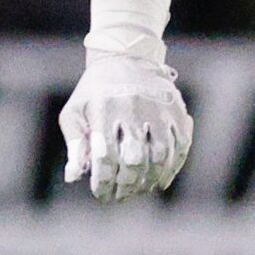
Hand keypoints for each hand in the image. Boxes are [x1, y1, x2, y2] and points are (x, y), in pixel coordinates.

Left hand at [60, 47, 192, 201]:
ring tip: (140, 191)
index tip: (101, 194)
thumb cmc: (94, 92)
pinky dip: (173, 167)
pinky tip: (161, 180)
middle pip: (134, 158)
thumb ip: (74, 144)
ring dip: (151, 180)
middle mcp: (132, 107)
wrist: (125, 57)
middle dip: (128, 185)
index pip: (105, 156)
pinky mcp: (176, 109)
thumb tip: (73, 176)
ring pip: (160, 155)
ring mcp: (157, 108)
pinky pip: (181, 144)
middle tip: (121, 197)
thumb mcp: (75, 112)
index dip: (104, 182)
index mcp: (103, 109)